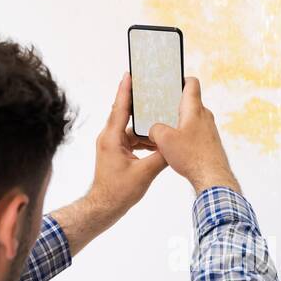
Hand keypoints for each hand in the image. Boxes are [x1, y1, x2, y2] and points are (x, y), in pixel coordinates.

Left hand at [85, 72, 169, 220]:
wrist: (104, 207)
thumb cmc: (118, 192)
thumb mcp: (145, 173)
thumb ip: (161, 156)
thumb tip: (175, 144)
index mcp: (112, 138)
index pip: (120, 108)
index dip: (125, 90)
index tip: (130, 74)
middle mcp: (109, 138)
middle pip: (126, 114)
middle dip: (140, 103)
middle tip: (151, 88)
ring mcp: (112, 144)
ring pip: (132, 129)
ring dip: (147, 127)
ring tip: (162, 117)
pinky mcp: (117, 152)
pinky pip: (133, 139)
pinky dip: (145, 139)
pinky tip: (158, 141)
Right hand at [147, 77, 239, 193]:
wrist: (213, 177)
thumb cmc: (192, 157)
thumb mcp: (164, 140)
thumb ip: (155, 129)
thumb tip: (154, 130)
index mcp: (194, 109)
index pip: (191, 83)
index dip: (181, 79)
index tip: (171, 82)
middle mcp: (205, 116)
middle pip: (189, 103)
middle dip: (174, 106)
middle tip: (160, 111)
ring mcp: (209, 130)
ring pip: (191, 120)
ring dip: (179, 124)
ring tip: (165, 134)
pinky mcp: (210, 143)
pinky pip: (195, 134)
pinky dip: (185, 137)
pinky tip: (176, 148)